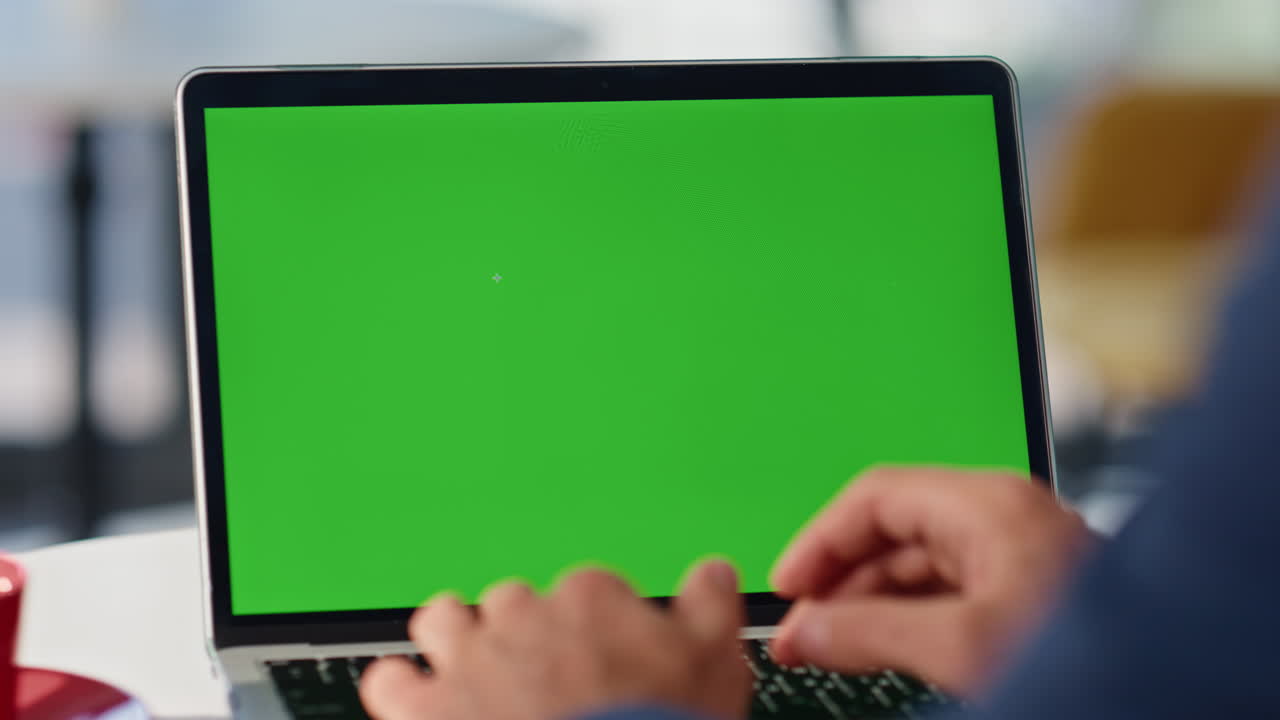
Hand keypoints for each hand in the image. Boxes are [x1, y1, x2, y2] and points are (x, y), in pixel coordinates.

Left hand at [360, 560, 749, 719]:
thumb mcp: (715, 661)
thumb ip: (712, 606)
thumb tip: (713, 572)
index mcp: (589, 599)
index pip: (586, 589)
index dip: (594, 626)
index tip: (601, 655)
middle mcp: (522, 615)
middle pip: (511, 602)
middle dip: (521, 632)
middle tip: (540, 674)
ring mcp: (469, 658)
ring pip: (442, 620)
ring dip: (452, 639)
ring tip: (468, 668)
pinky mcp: (425, 706)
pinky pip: (390, 679)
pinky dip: (401, 688)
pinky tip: (417, 701)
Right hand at [769, 466, 1093, 695]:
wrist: (1157, 688)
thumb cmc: (1085, 653)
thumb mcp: (957, 644)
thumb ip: (867, 631)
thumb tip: (805, 631)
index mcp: (986, 504)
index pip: (874, 497)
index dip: (820, 540)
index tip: (788, 585)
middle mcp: (1000, 516)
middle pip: (893, 530)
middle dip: (841, 579)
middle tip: (804, 628)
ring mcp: (1016, 551)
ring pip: (917, 564)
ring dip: (869, 603)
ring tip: (834, 647)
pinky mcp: (1026, 589)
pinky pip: (945, 590)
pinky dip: (906, 617)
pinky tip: (884, 648)